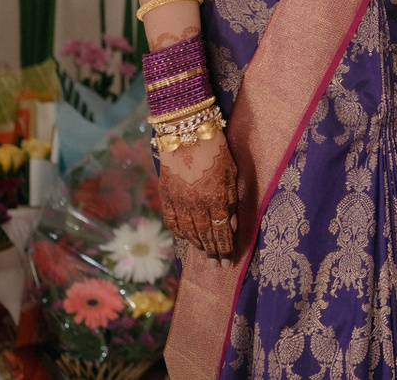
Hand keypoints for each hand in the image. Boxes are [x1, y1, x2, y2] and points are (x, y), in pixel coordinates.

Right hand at [157, 132, 239, 262]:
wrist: (186, 130)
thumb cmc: (217, 148)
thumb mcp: (232, 172)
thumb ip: (231, 199)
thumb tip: (230, 225)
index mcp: (215, 197)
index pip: (221, 231)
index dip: (225, 248)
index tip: (228, 262)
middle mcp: (194, 204)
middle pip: (204, 235)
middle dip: (212, 252)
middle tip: (217, 265)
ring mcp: (177, 201)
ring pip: (187, 231)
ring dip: (197, 245)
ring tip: (205, 255)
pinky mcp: (165, 195)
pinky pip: (171, 221)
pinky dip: (179, 233)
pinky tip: (186, 239)